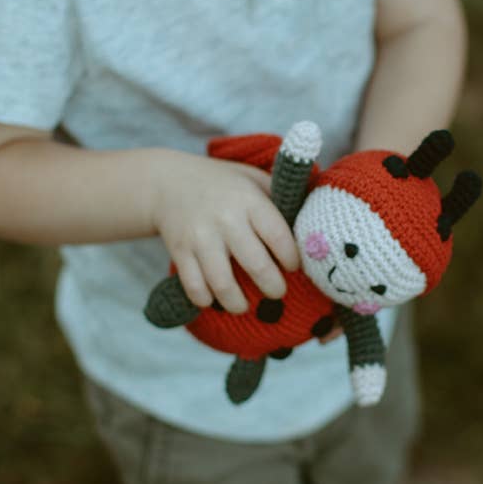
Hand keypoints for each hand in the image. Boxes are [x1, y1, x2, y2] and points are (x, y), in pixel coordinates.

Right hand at [152, 153, 299, 314]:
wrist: (168, 181)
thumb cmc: (222, 183)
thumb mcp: (253, 178)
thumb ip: (279, 197)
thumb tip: (313, 220)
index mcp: (249, 200)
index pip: (279, 235)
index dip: (292, 258)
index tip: (293, 267)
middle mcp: (226, 219)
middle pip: (256, 265)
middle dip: (273, 287)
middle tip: (277, 292)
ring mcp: (200, 237)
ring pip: (223, 284)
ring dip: (238, 303)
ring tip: (245, 305)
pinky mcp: (180, 251)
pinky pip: (195, 287)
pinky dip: (206, 300)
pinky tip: (215, 299)